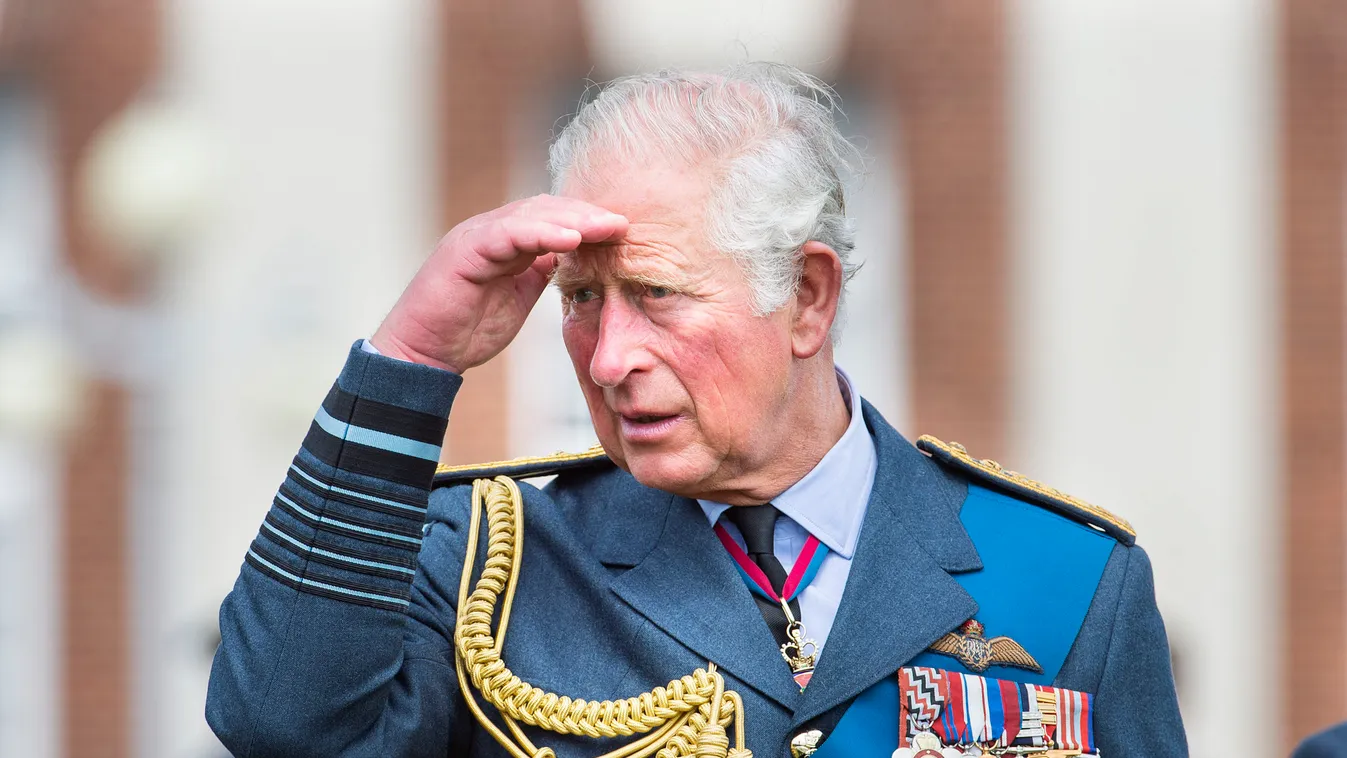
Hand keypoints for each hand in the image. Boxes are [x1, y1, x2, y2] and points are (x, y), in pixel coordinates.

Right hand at [370, 195, 626, 372]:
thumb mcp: (518, 297)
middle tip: (623, 223)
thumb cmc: (466, 329)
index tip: (623, 231)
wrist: (422, 354)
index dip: (588, 222)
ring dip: (572, 219)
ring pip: (530, 215)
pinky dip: (540, 233)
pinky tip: (570, 239)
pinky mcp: (464, 251)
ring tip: (606, 226)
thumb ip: (541, 273)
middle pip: (547, 209)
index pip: (553, 218)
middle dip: (587, 214)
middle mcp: (491, 231)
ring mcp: (476, 237)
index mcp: (506, 241)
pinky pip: (507, 234)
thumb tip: (576, 259)